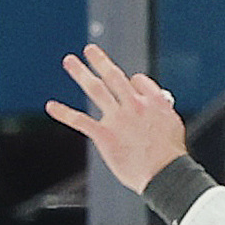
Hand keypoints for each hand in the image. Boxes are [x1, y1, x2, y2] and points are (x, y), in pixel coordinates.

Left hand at [49, 46, 188, 194]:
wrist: (166, 174)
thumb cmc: (171, 155)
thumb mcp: (173, 124)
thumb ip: (161, 109)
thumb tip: (156, 100)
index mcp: (154, 100)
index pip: (138, 81)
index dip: (132, 82)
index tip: (129, 84)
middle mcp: (134, 104)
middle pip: (114, 76)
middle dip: (100, 61)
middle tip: (90, 50)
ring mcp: (118, 119)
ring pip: (96, 89)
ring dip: (80, 73)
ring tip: (69, 61)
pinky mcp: (105, 135)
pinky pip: (80, 120)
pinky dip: (64, 113)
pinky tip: (51, 106)